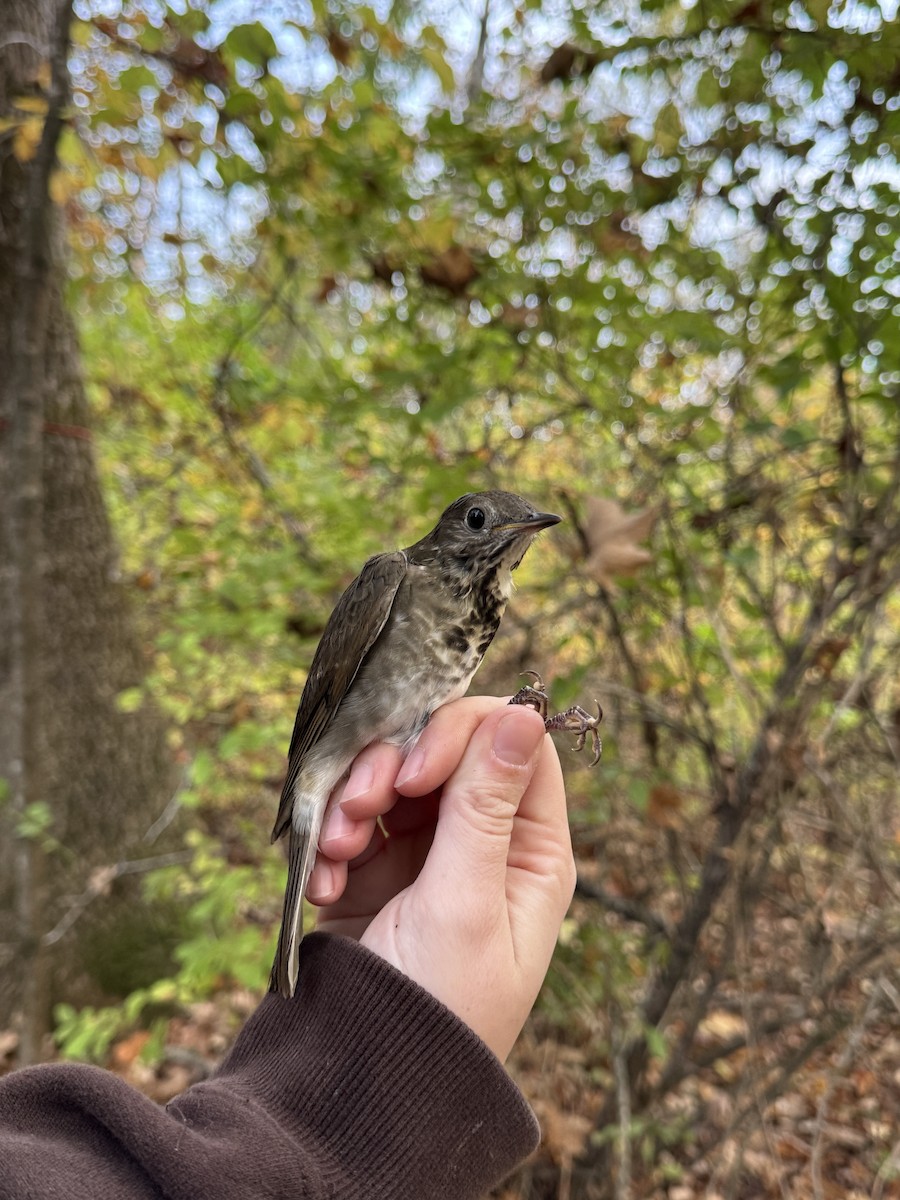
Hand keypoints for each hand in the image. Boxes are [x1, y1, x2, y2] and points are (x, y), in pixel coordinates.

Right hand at [306, 697, 574, 1060]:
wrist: (361, 1084)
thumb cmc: (436, 1007)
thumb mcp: (465, 900)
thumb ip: (486, 803)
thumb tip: (526, 711)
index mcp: (531, 850)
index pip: (515, 743)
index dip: (462, 734)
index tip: (415, 768)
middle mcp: (486, 843)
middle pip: (446, 751)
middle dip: (393, 769)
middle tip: (359, 806)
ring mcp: (430, 855)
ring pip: (393, 778)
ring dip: (354, 802)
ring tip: (336, 851)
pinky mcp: (378, 871)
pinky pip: (354, 819)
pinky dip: (332, 840)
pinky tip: (324, 883)